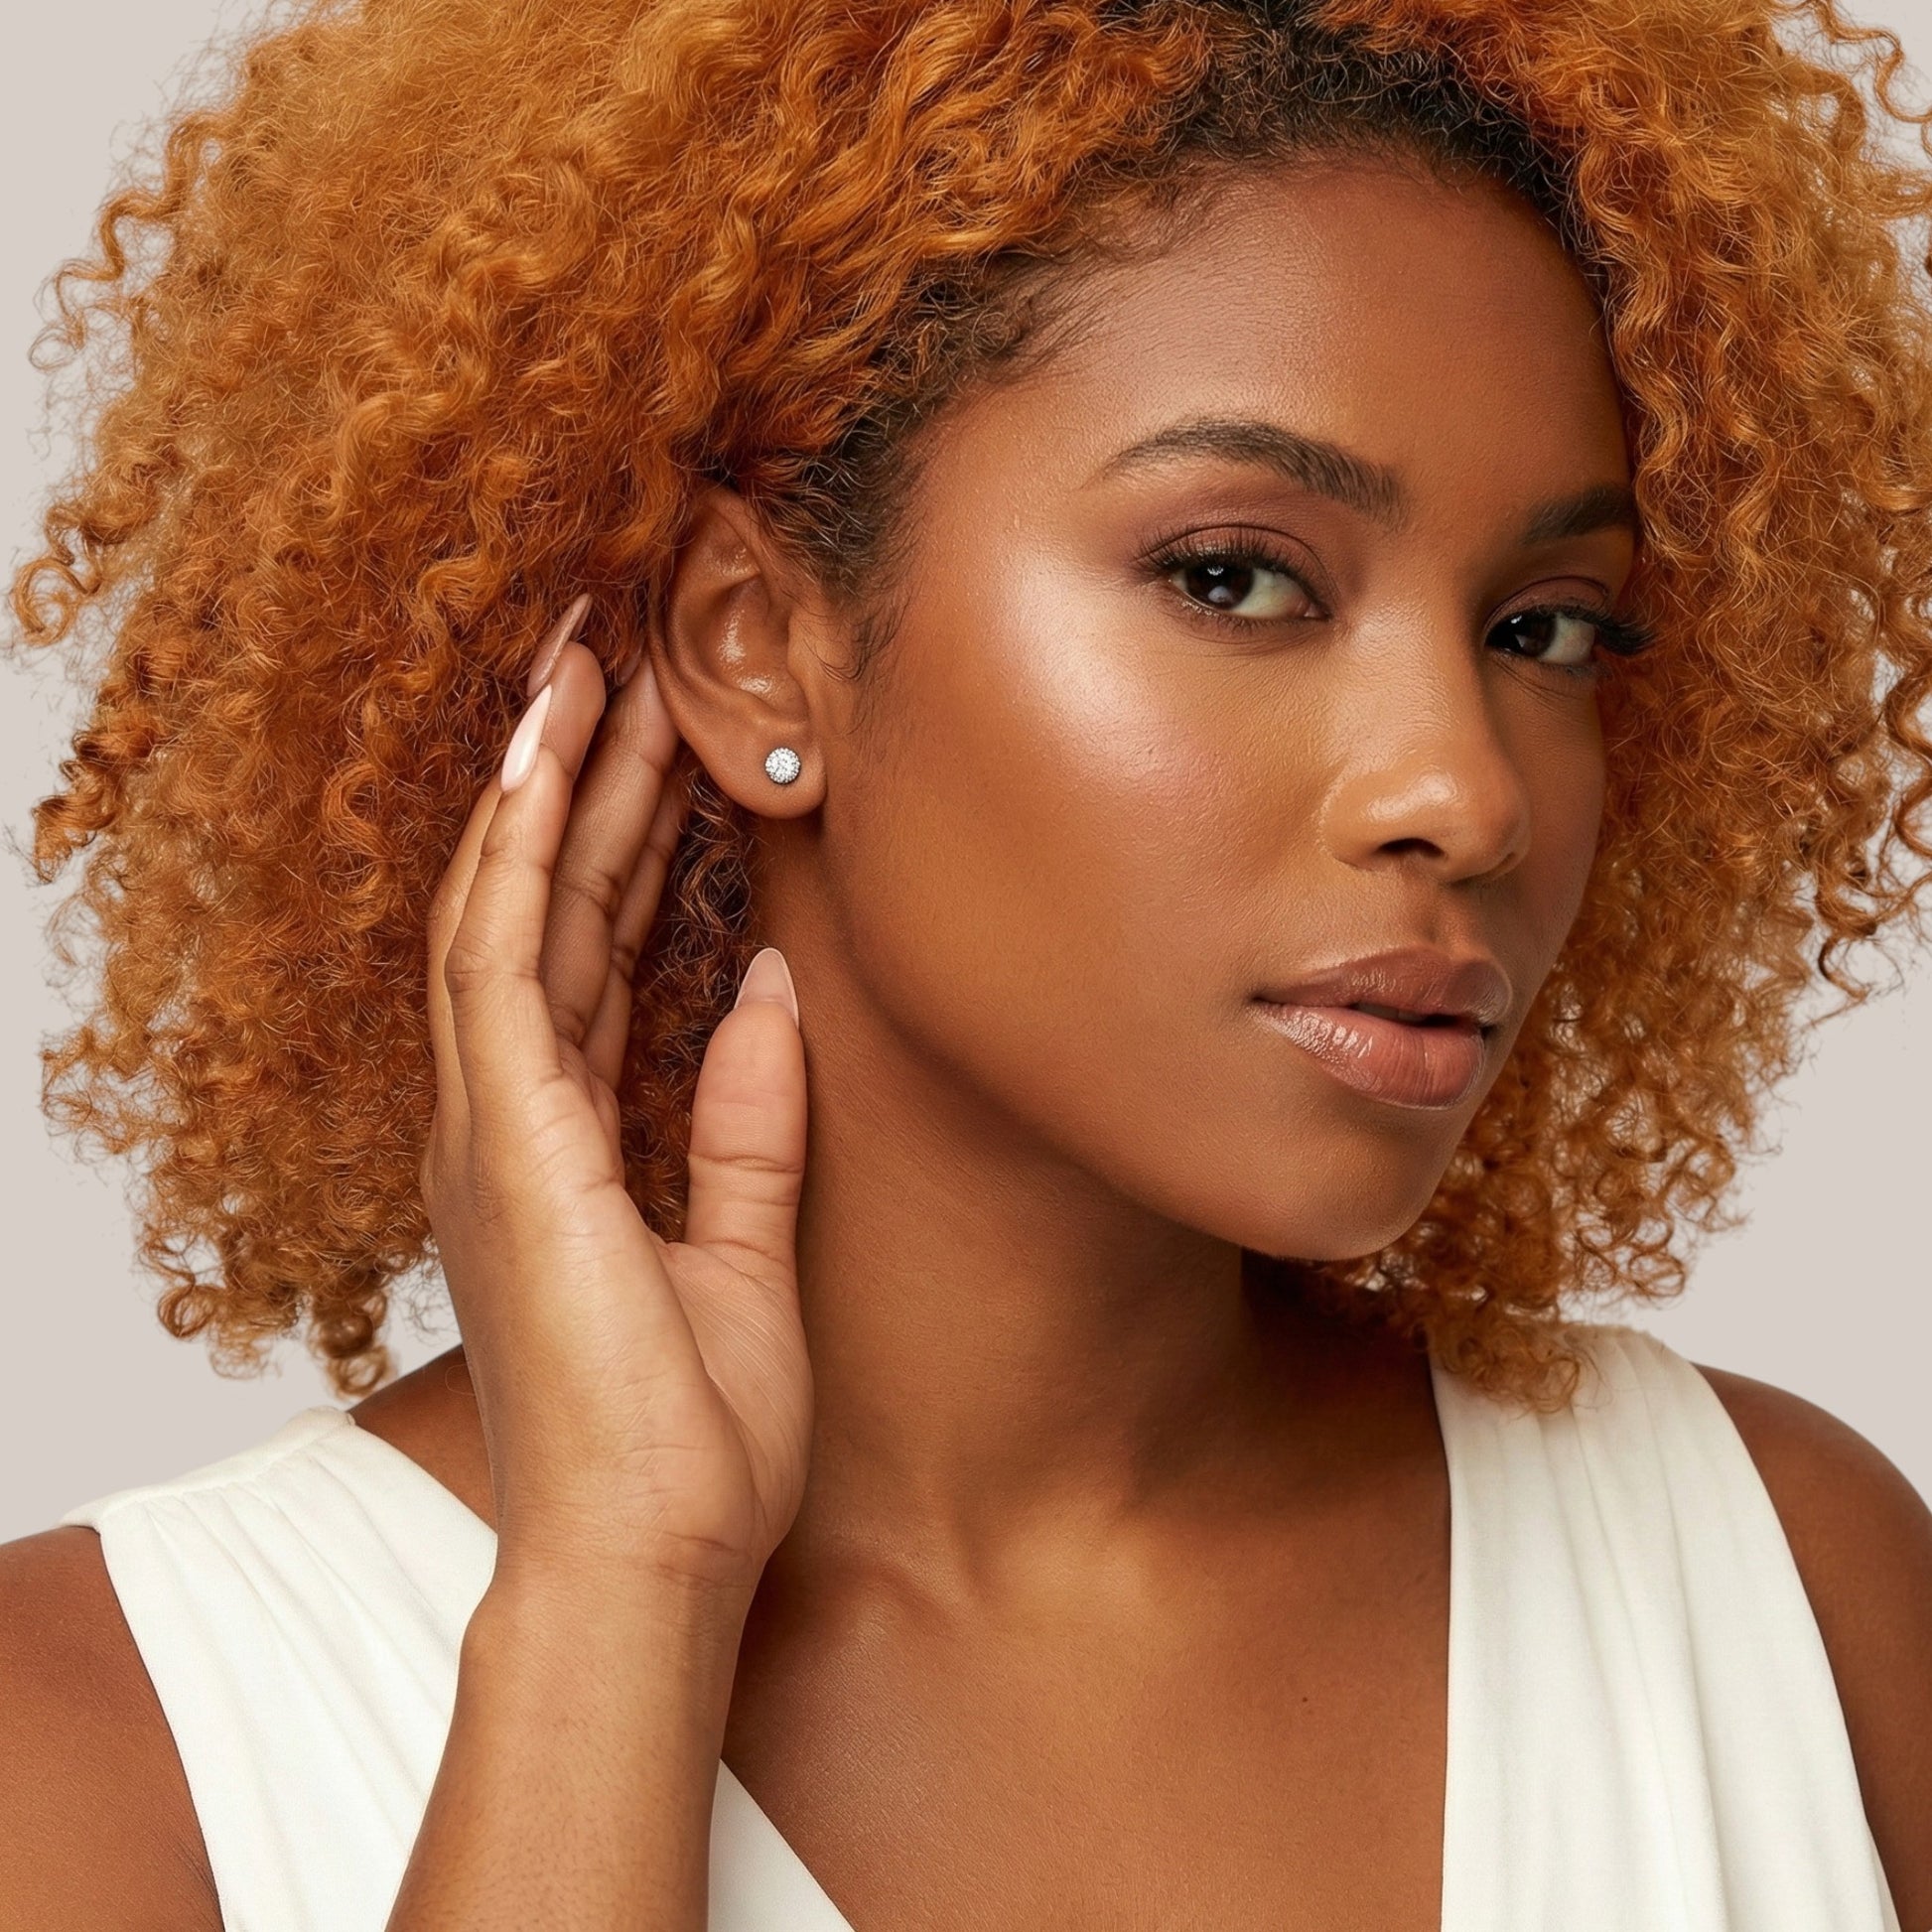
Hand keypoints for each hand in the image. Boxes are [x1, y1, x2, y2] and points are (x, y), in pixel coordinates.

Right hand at [419, 599, 810, 1599]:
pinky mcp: (506, 1140)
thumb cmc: (688, 1439)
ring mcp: (492, 1127)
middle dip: (577, 783)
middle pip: (541, 910)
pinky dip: (515, 855)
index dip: (612, 840)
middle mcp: (505, 1120)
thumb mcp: (743, 1253)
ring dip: (543, 785)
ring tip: (580, 664)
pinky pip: (500, 962)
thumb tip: (763, 989)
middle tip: (614, 660)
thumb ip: (744, 1121)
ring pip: (509, 908)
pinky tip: (540, 758)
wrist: (653, 1559)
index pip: (582, 954)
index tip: (655, 742)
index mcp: (555, 1145)